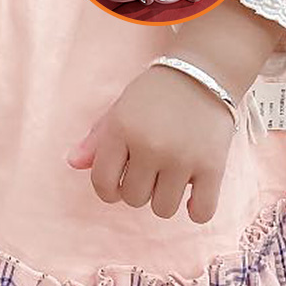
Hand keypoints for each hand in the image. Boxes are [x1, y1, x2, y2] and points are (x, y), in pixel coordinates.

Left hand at [67, 63, 236, 222]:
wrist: (202, 73)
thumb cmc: (155, 93)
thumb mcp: (120, 109)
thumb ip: (96, 139)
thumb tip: (72, 163)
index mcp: (122, 130)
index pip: (102, 183)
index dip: (108, 189)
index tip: (119, 182)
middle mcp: (150, 146)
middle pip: (134, 198)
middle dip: (139, 188)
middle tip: (151, 169)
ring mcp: (182, 158)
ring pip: (163, 209)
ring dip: (165, 198)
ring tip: (172, 176)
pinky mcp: (213, 166)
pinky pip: (201, 212)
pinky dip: (196, 210)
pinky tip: (194, 192)